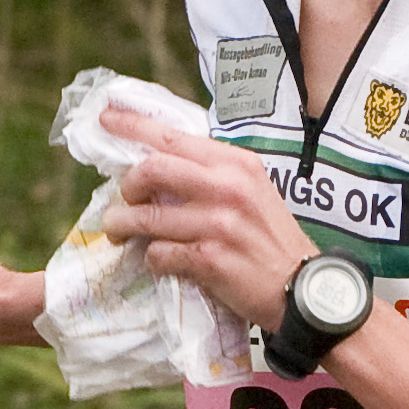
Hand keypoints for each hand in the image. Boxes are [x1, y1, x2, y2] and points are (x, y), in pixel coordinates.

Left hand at [97, 105, 315, 326]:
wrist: (303, 289)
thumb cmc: (271, 241)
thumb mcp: (252, 192)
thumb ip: (212, 175)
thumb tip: (160, 166)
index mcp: (236, 164)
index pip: (173, 137)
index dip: (133, 125)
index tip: (105, 118)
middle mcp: (227, 187)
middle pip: (153, 169)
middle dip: (128, 184)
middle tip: (123, 199)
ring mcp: (218, 223)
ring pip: (148, 216)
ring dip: (123, 225)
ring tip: (117, 231)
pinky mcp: (209, 259)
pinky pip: (159, 253)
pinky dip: (151, 258)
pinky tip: (159, 262)